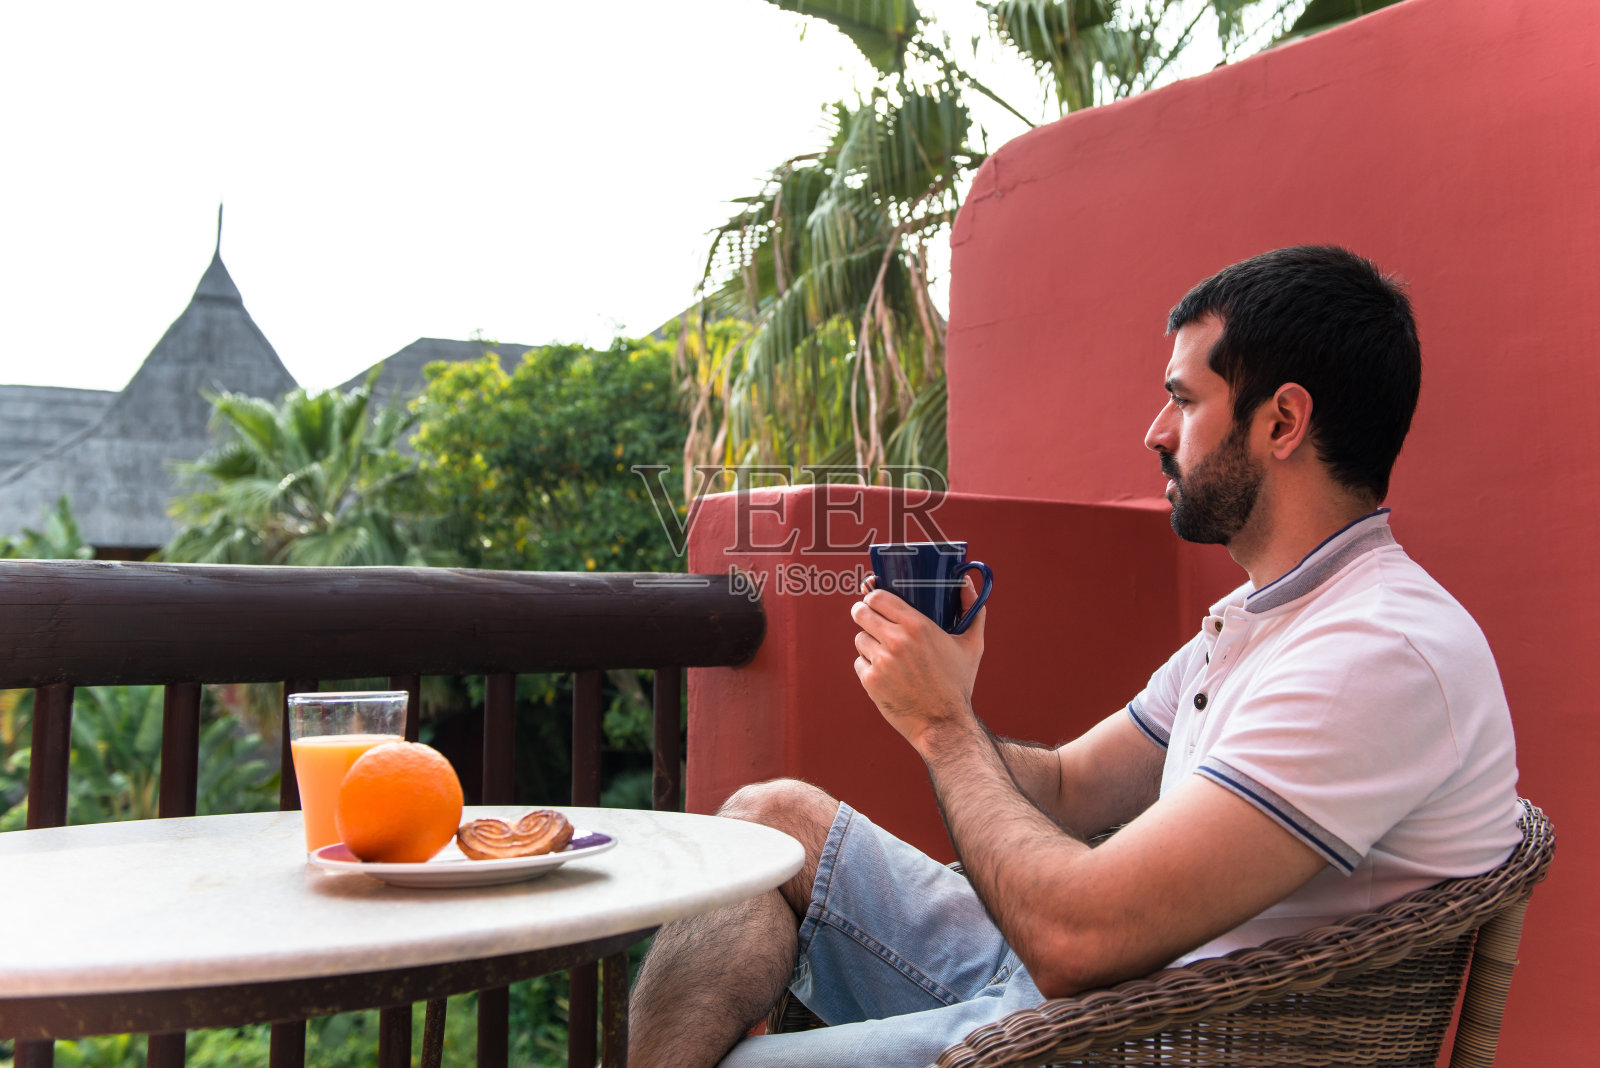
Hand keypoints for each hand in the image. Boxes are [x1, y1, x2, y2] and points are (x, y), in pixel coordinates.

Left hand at [851, 575, 986, 749]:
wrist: (943, 724)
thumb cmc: (958, 683)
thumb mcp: (972, 644)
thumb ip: (972, 609)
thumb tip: (966, 582)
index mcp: (917, 626)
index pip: (878, 597)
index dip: (873, 596)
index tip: (876, 601)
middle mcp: (896, 641)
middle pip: (861, 613)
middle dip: (863, 613)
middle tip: (869, 618)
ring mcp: (881, 662)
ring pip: (859, 638)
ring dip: (868, 642)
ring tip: (884, 651)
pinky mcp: (870, 682)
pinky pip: (860, 662)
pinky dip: (869, 665)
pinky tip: (885, 672)